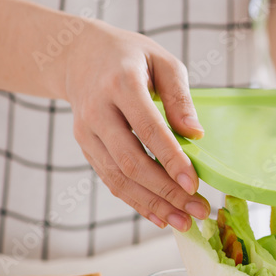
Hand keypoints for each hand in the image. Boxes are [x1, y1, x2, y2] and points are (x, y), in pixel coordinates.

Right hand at [64, 21, 208, 231]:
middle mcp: (98, 111)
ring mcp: (86, 132)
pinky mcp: (85, 146)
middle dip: (166, 191)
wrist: (78, 54)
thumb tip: (195, 134)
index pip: (147, 128)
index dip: (171, 158)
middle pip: (130, 160)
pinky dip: (135, 201)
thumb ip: (179, 96)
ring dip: (152, 204)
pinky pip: (110, 179)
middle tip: (198, 209)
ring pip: (118, 177)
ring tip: (183, 221)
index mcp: (121, 83)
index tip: (193, 183)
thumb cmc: (130, 56)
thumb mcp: (161, 60)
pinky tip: (160, 215)